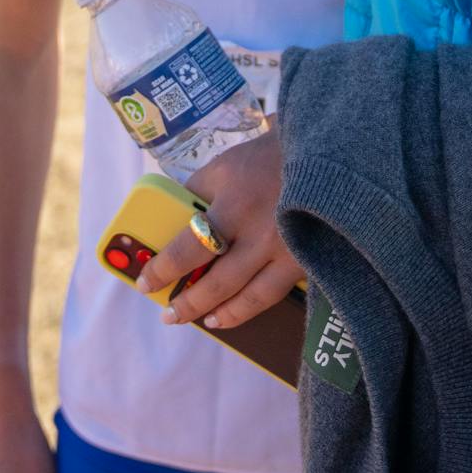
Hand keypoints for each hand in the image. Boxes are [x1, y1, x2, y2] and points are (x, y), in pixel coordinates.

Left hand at [137, 130, 303, 328]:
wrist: (325, 152)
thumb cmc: (268, 155)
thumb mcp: (225, 165)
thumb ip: (199, 193)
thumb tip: (175, 221)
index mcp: (235, 205)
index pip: (189, 249)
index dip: (164, 270)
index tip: (146, 283)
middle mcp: (261, 234)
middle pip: (217, 283)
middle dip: (188, 303)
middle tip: (169, 314)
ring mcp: (288, 249)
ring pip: (248, 297)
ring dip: (220, 313)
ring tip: (204, 320)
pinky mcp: (306, 258)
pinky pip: (274, 293)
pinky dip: (250, 307)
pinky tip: (236, 310)